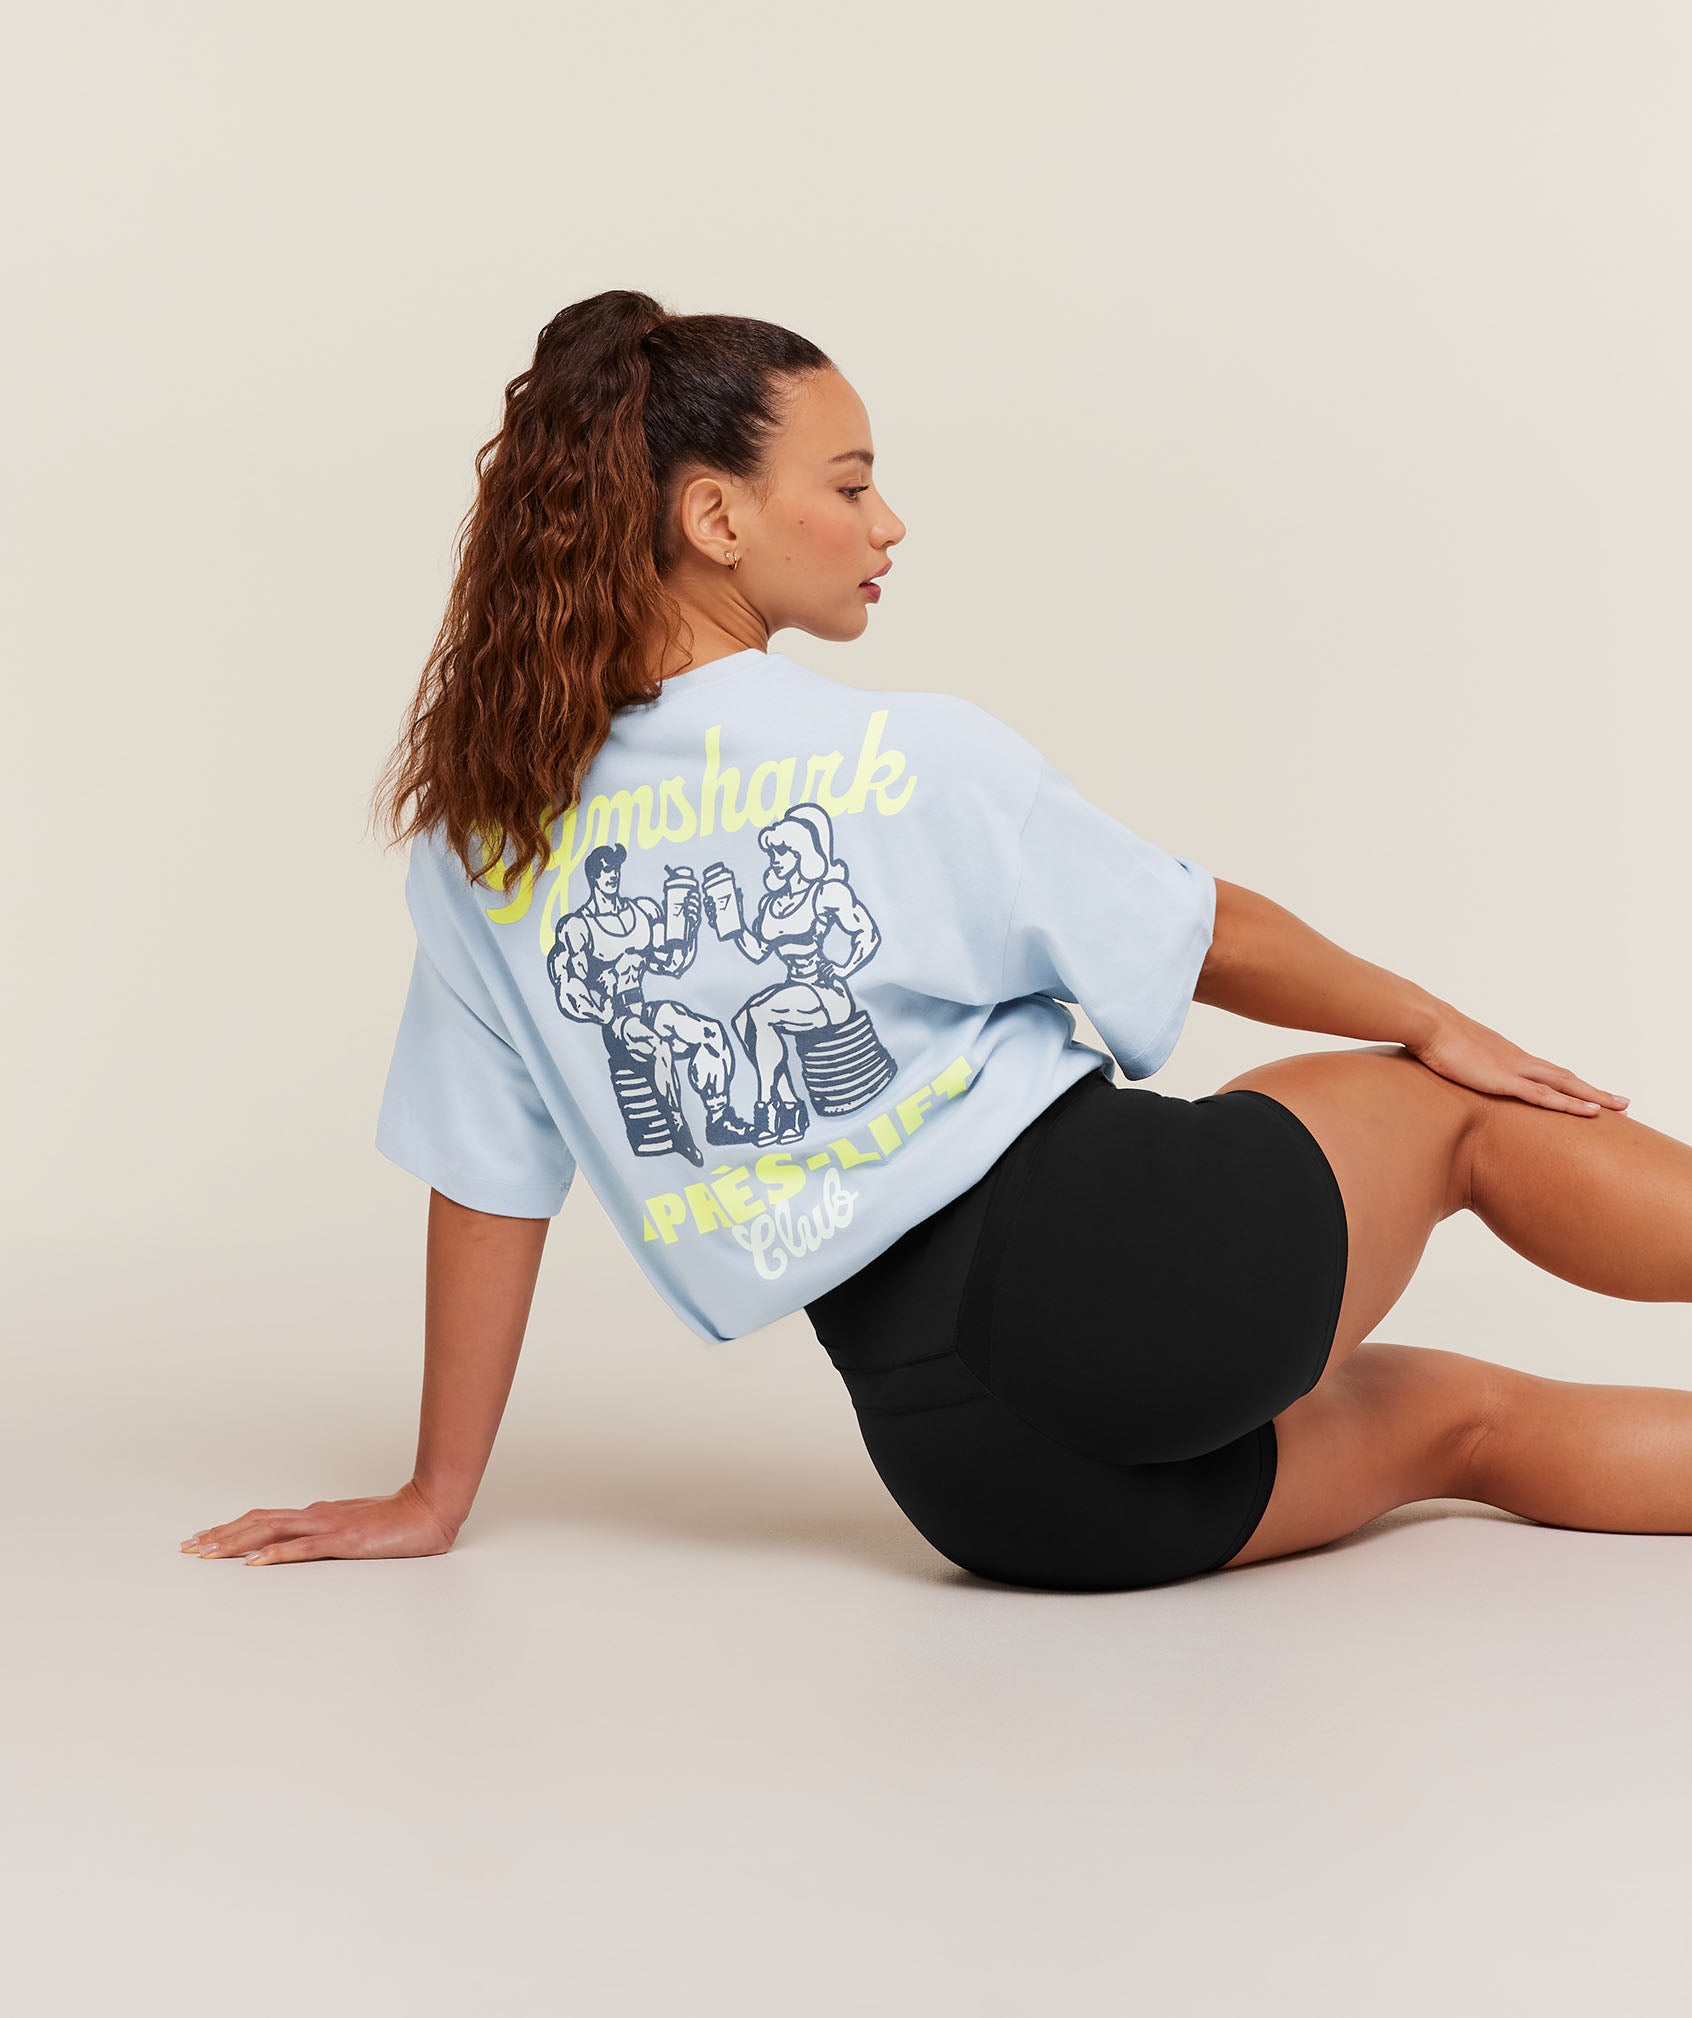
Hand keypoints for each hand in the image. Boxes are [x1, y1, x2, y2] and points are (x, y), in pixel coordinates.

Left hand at [179, 1479, 461, 1566]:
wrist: (429, 1510)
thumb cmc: (396, 1522)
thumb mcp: (353, 1529)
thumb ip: (325, 1535)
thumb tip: (299, 1545)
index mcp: (316, 1514)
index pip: (262, 1518)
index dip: (229, 1528)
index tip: (201, 1539)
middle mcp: (315, 1515)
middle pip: (257, 1522)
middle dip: (219, 1535)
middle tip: (188, 1548)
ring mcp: (328, 1526)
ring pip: (271, 1531)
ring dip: (235, 1542)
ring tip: (207, 1554)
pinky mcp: (344, 1541)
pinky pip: (303, 1548)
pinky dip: (275, 1554)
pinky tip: (255, 1563)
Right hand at [1409, 1005, 1629, 1116]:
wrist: (1428, 1023)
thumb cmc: (1433, 1037)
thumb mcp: (1452, 1054)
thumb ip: (1462, 1064)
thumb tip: (1456, 1070)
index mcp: (1508, 1055)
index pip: (1548, 1071)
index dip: (1571, 1084)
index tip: (1590, 1094)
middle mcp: (1518, 1060)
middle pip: (1566, 1077)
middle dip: (1595, 1091)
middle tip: (1623, 1102)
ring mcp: (1514, 1069)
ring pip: (1565, 1085)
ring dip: (1593, 1097)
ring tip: (1619, 1107)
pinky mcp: (1503, 1080)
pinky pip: (1543, 1096)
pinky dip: (1569, 1104)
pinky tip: (1589, 1112)